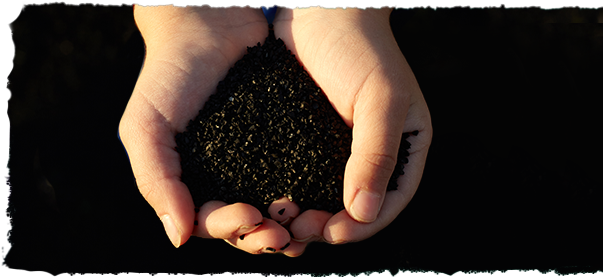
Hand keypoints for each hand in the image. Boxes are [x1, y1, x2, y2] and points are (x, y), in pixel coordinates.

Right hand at [120, 0, 295, 253]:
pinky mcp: (290, 140)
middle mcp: (228, 177)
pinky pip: (302, 174)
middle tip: (282, 233)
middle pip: (248, 223)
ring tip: (304, 224)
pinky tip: (323, 197)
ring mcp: (260, 161)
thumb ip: (156, 180)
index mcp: (193, 182)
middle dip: (263, 235)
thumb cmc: (169, 74)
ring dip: (290, 223)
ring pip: (277, 207)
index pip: (211, 222)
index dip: (229, 227)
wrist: (210, 24)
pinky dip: (311, 191)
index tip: (249, 215)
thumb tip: (180, 238)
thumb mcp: (147, 127)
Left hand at [270, 0, 431, 255]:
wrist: (320, 6)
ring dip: (305, 216)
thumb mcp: (380, 99)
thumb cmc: (362, 44)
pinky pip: (301, 176)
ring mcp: (339, 148)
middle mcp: (374, 152)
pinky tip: (266, 200)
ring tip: (280, 219)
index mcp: (405, 147)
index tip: (333, 234)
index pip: (391, 200)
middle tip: (298, 230)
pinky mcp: (307, 138)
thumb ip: (376, 154)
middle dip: (330, 226)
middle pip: (357, 207)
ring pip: (326, 198)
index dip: (364, 225)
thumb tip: (365, 213)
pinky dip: (287, 193)